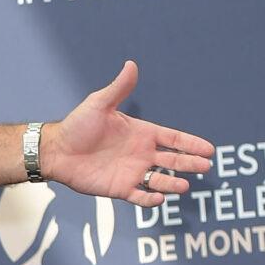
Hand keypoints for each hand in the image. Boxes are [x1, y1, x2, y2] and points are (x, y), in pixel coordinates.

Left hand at [44, 63, 212, 207]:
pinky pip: (139, 196)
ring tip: (184, 186)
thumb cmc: (77, 125)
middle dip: (190, 163)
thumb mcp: (100, 104)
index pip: (174, 139)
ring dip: (172, 184)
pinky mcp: (118, 188)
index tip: (209, 149)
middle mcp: (141, 153)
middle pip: (173, 160)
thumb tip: (131, 65)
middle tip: (206, 166)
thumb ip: (118, 88)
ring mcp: (131, 172)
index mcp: (142, 133)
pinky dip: (149, 199)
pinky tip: (158, 199)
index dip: (191, 144)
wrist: (56, 150)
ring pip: (159, 180)